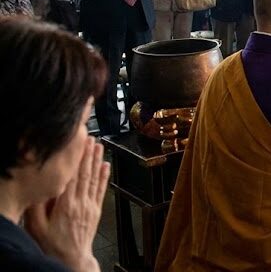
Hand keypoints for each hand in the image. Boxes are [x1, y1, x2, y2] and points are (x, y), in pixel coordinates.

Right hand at [24, 137, 108, 271]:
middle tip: (91, 138)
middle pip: (86, 174)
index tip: (78, 144)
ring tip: (100, 146)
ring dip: (97, 161)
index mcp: (66, 204)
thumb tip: (41, 185)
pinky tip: (107, 166)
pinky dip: (104, 177)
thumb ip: (38, 206)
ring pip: (94, 179)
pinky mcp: (96, 210)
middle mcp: (81, 202)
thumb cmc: (52, 243)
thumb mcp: (37, 226)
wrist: (71, 258)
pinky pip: (101, 190)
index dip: (76, 159)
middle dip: (88, 155)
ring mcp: (90, 206)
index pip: (72, 176)